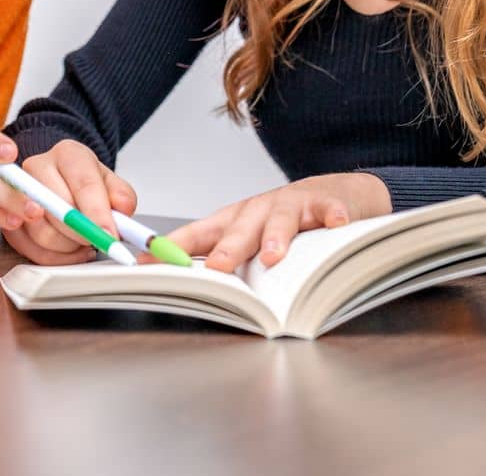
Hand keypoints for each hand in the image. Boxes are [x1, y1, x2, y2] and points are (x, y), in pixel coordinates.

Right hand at [0, 139, 137, 265]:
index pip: (83, 184)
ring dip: (69, 246)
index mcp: (67, 153)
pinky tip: (70, 250)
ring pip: (43, 232)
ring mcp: (18, 192)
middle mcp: (37, 168)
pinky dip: (55, 257)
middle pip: (58, 208)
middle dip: (82, 233)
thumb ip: (121, 195)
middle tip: (97, 242)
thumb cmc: (84, 183)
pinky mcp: (8, 218)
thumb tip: (122, 210)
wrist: (62, 181)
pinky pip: (31, 248)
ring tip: (84, 244)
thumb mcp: (109, 183)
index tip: (109, 235)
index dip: (97, 213)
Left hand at [165, 173, 392, 273]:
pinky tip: (335, 223)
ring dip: (275, 236)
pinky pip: (327, 208)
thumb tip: (194, 293)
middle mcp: (257, 211)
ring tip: (272, 256)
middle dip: (227, 249)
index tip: (150, 262)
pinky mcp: (324, 202)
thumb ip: (227, 262)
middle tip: (217, 268)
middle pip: (238, 229)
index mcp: (234, 223)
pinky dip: (331, 214)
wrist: (334, 192)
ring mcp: (290, 205)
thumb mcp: (251, 239)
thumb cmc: (285, 221)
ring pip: (280, 219)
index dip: (174, 248)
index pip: (197, 234)